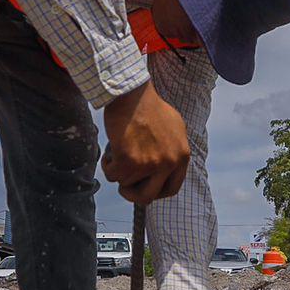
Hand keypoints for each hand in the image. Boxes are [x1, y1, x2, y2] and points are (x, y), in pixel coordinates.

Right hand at [103, 82, 189, 204]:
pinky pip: (113, 176)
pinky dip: (107, 166)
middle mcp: (168, 163)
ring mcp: (150, 164)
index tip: (144, 186)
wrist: (133, 93)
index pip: (171, 189)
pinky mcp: (129, 161)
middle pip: (148, 196)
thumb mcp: (174, 129)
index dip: (155, 191)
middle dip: (133, 193)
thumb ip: (172, 151)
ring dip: (118, 171)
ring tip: (117, 152)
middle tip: (124, 184)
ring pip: (126, 183)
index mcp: (182, 157)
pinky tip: (110, 151)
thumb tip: (164, 169)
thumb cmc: (150, 106)